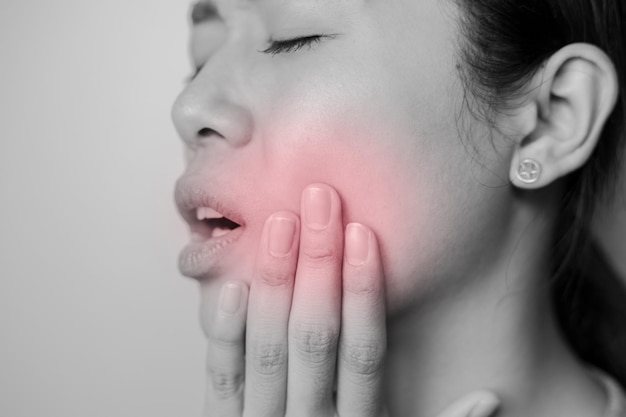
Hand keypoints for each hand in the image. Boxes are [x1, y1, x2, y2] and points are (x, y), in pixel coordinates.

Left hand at [200, 183, 499, 416]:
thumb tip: (492, 398)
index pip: (365, 352)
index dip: (365, 291)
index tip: (363, 234)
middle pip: (315, 337)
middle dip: (318, 265)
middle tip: (319, 202)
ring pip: (267, 350)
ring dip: (274, 283)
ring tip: (279, 224)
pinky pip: (222, 379)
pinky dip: (226, 333)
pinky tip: (233, 285)